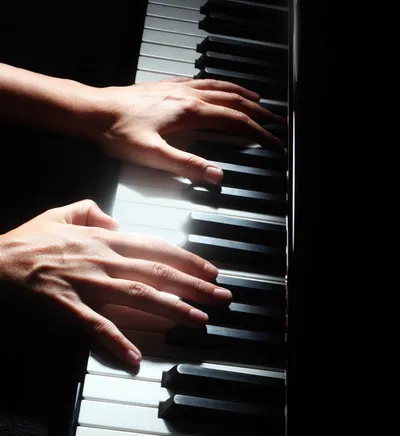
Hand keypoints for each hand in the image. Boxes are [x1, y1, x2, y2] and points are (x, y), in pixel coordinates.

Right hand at [0, 199, 231, 364]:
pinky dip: (117, 343)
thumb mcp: (60, 213)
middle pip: (157, 272)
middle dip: (195, 284)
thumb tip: (115, 221)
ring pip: (138, 296)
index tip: (212, 270)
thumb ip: (90, 210)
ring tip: (200, 319)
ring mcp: (86, 284)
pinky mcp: (67, 308)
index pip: (156, 248)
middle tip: (222, 297)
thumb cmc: (26, 241)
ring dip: (172, 308)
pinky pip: (96, 326)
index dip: (188, 259)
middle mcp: (102, 259)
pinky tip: (136, 359)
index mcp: (103, 239)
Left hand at [95, 77, 283, 184]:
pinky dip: (217, 85)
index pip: (235, 122)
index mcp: (190, 113)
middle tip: (274, 120)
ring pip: (218, 87)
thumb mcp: (154, 156)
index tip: (273, 141)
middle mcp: (188, 96)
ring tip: (256, 98)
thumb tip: (217, 176)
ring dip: (241, 93)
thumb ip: (188, 165)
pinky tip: (215, 87)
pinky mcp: (165, 87)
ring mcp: (177, 88)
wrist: (93, 111)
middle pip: (233, 101)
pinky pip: (200, 81)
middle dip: (258, 112)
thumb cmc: (118, 133)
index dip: (258, 133)